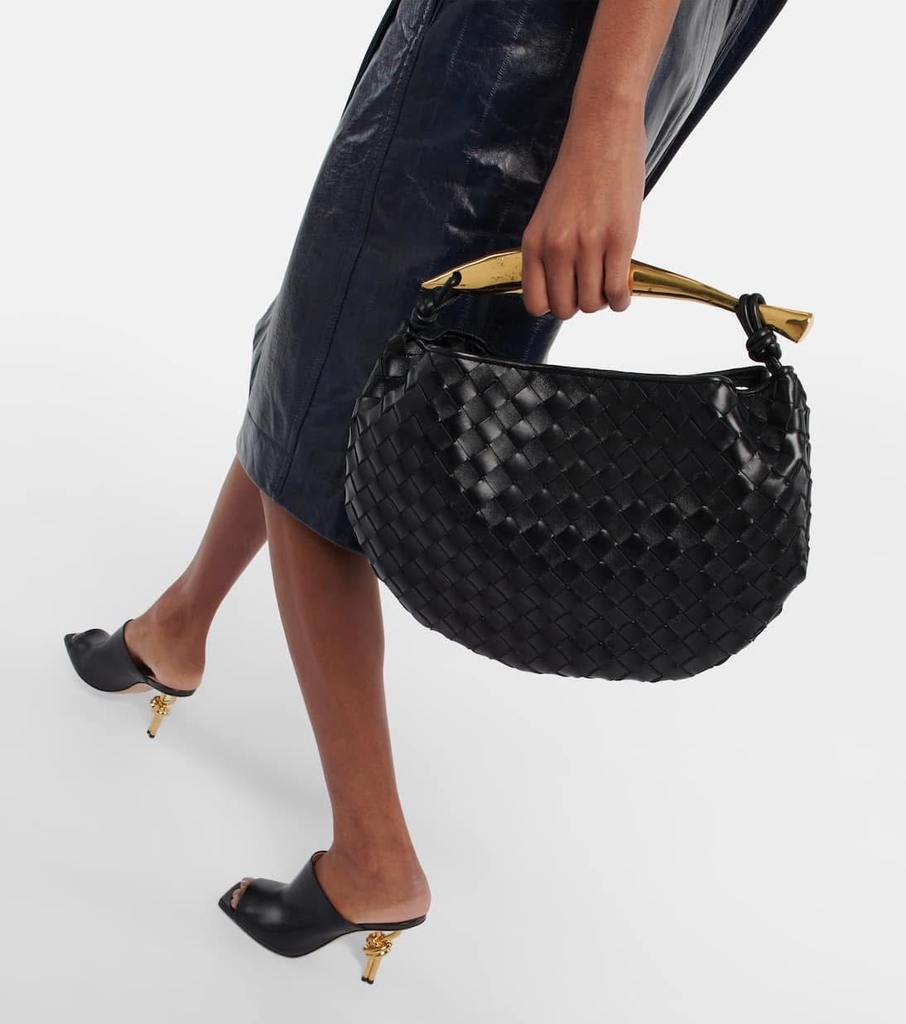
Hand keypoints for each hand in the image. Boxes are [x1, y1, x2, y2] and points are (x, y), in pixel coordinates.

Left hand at [520, 110, 645, 319]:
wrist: (602, 131)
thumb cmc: (578, 172)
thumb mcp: (548, 215)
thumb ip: (550, 251)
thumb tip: (564, 288)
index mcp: (534, 242)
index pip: (535, 303)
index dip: (554, 304)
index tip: (567, 293)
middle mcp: (556, 247)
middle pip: (565, 309)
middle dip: (579, 304)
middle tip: (592, 286)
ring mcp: (587, 245)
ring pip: (592, 303)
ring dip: (602, 300)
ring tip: (609, 282)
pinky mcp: (619, 240)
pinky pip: (617, 291)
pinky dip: (622, 299)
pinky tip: (624, 289)